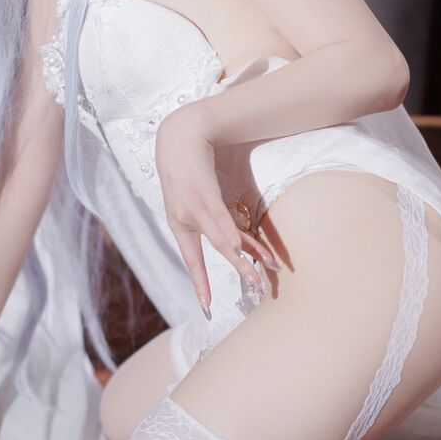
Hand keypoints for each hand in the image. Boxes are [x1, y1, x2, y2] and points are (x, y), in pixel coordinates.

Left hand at [155, 107, 277, 316]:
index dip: (200, 282)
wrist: (183, 132)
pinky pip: (220, 220)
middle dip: (236, 271)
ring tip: (259, 272)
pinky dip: (231, 235)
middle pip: (215, 252)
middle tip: (252, 288)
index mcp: (181, 223)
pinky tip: (240, 250)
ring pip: (222, 240)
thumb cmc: (197, 164)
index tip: (207, 307)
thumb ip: (224, 217)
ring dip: (243, 257)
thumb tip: (244, 234)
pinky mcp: (203, 194)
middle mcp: (184, 219)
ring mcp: (192, 208)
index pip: (192, 259)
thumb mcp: (208, 195)